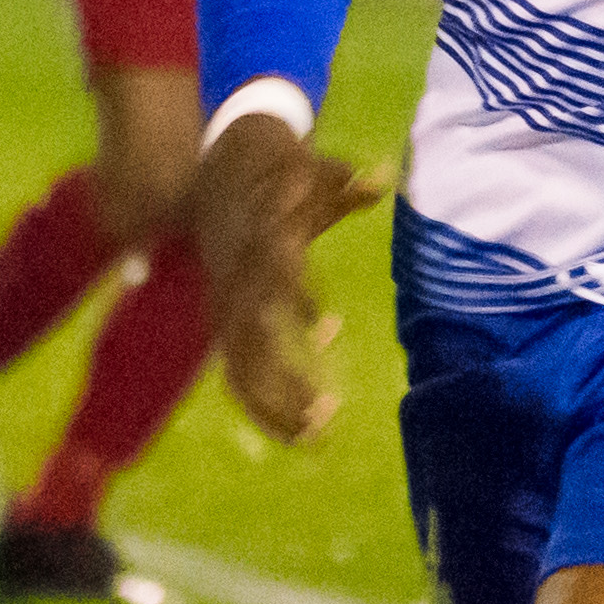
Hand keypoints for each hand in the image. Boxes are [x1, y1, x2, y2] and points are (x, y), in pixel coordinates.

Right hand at [186, 107, 387, 444]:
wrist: (220, 165)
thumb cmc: (281, 171)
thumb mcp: (312, 169)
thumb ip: (345, 182)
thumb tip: (383, 178)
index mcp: (260, 247)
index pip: (273, 281)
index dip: (298, 305)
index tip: (330, 327)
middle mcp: (239, 284)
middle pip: (252, 345)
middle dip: (284, 384)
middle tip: (327, 414)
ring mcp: (227, 305)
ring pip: (239, 371)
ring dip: (273, 408)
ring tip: (316, 437)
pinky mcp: (224, 320)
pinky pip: (236, 371)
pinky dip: (264, 401)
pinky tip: (299, 425)